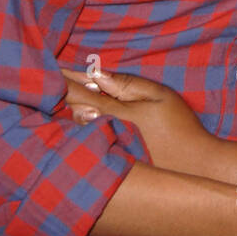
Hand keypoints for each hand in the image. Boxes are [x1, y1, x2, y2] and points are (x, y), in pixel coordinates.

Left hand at [61, 68, 213, 174]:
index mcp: (115, 114)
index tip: (46, 68)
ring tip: (53, 100)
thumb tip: (96, 76)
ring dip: (64, 113)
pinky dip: (74, 131)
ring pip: (74, 129)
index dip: (62, 80)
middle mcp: (103, 133)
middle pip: (70, 111)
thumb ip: (127, 84)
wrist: (194, 167)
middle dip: (57, 96)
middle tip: (42, 81)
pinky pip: (83, 144)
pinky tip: (73, 123)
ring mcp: (104, 151)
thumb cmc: (180, 127)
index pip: (79, 93)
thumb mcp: (160, 96)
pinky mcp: (109, 163)